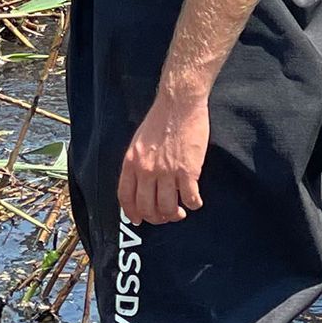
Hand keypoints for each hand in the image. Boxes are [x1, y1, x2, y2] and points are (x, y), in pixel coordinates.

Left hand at [119, 88, 209, 224]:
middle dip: (156, 218)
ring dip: (174, 214)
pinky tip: (195, 201)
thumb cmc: (161, 118)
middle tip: (165, 216)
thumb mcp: (139, 142)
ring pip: (167, 208)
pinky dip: (193, 204)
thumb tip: (141, 183)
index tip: (138, 220)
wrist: (180, 103)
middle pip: (147, 208)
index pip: (126, 197)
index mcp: (131, 162)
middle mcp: (146, 170)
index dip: (132, 213)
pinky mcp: (188, 171)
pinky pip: (190, 198)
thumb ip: (138, 163)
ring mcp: (167, 172)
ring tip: (180, 211)